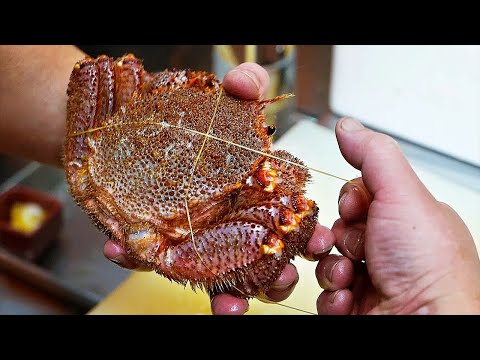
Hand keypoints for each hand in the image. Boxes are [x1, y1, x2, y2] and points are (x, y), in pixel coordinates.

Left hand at [104, 62, 335, 314]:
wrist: (141, 121)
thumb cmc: (190, 118)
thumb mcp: (221, 102)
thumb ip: (242, 91)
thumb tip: (246, 84)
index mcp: (256, 194)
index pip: (290, 221)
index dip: (308, 236)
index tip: (316, 243)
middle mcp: (232, 222)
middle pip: (265, 263)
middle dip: (277, 279)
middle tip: (279, 280)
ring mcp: (197, 235)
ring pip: (221, 278)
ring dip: (227, 296)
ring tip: (227, 304)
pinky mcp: (159, 237)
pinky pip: (151, 256)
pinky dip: (135, 257)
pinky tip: (122, 250)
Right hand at [316, 117, 479, 314]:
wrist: (426, 326)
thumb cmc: (429, 268)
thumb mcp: (402, 196)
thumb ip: (373, 157)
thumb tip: (347, 126)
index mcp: (407, 220)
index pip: (361, 196)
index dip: (351, 201)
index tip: (356, 209)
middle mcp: (392, 249)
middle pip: (339, 229)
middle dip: (335, 239)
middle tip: (348, 248)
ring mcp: (373, 280)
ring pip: (328, 262)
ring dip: (332, 269)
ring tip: (349, 278)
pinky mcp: (357, 307)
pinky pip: (327, 294)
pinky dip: (333, 297)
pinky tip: (350, 300)